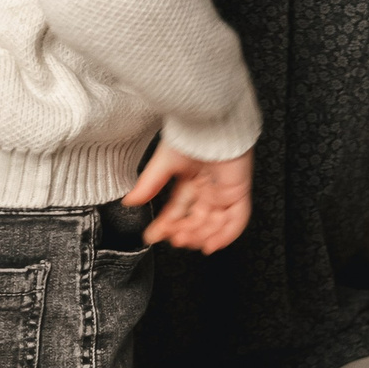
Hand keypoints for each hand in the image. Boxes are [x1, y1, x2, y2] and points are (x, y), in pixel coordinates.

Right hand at [126, 145, 252, 253]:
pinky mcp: (239, 191)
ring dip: (200, 236)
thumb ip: (148, 184)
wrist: (212, 122)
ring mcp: (224, 192)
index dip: (166, 225)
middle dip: (183, 232)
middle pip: (195, 220)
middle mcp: (207, 189)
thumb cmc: (190, 135)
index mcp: (189, 181)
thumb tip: (129, 201)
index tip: (152, 236)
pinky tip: (210, 245)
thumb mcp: (163, 162)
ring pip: (214, 224)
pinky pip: (237, 219)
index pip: (177, 210)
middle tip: (172, 239)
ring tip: (186, 239)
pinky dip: (225, 235)